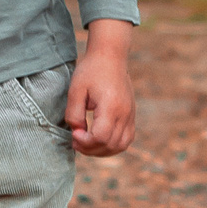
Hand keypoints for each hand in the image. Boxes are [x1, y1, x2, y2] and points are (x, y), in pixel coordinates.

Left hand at [66, 19, 135, 155]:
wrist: (111, 56)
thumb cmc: (91, 71)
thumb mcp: (75, 90)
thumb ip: (74, 114)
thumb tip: (77, 132)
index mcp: (111, 106)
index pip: (101, 137)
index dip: (85, 142)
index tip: (74, 133)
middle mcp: (124, 113)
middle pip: (110, 145)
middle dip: (90, 149)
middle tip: (76, 141)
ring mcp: (130, 115)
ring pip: (120, 146)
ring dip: (102, 151)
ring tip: (86, 143)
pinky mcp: (131, 115)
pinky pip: (126, 139)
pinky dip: (113, 145)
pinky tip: (99, 140)